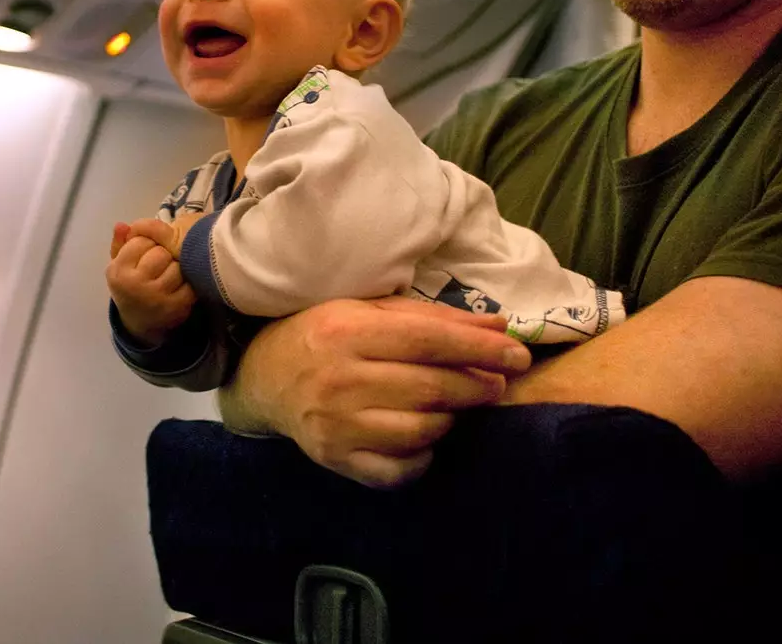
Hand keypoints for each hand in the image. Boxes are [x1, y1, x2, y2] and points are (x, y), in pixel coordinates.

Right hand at [107, 220, 195, 347]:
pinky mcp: (177, 307)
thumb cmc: (129, 285)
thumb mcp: (118, 265)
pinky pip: (190, 283)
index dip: (146, 242)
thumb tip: (123, 224)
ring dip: (176, 266)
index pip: (140, 241)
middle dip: (162, 253)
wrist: (139, 321)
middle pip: (160, 253)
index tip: (146, 251)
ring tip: (169, 272)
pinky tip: (180, 284)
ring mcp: (158, 297)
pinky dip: (188, 281)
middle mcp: (135, 285)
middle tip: (160, 261)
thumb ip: (120, 243)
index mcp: (118, 271)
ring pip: (177, 266)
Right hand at [224, 296, 530, 487]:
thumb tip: (498, 325)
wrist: (265, 377)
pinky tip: (424, 439)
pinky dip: (422, 457)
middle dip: (477, 385)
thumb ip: (432, 318)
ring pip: (420, 430)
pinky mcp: (335, 458)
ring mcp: (336, 425)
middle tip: (498, 383)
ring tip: (454, 406)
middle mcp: (340, 379)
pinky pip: (398, 469)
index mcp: (347, 331)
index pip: (429, 341)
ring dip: (450, 419)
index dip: (480, 348)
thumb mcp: (368, 312)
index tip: (517, 355)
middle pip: (431, 387)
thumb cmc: (324, 335)